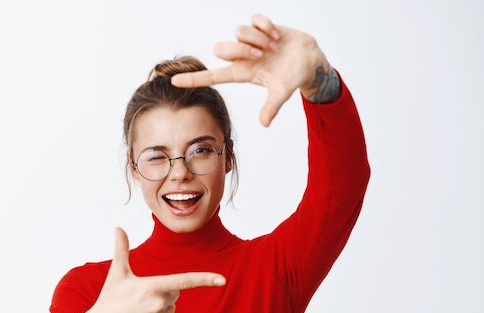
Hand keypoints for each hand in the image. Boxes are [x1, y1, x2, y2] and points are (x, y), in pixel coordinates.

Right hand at [76, 227, 225, 312]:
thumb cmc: (110, 298)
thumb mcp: (117, 273)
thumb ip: (121, 249)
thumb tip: (117, 228)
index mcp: (152, 286)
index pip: (184, 281)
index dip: (204, 279)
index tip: (222, 280)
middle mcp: (159, 304)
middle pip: (175, 293)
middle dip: (163, 292)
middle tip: (141, 297)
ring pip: (173, 308)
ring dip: (161, 307)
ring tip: (139, 311)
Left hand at [171, 13, 331, 126]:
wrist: (310, 59)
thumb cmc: (293, 76)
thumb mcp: (282, 92)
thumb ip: (271, 106)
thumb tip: (264, 123)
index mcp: (242, 73)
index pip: (213, 76)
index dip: (194, 79)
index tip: (174, 81)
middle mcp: (243, 56)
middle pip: (221, 48)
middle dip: (240, 49)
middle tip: (262, 55)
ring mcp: (251, 40)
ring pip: (238, 32)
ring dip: (257, 38)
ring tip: (273, 46)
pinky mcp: (261, 26)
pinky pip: (253, 19)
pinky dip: (266, 26)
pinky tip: (276, 35)